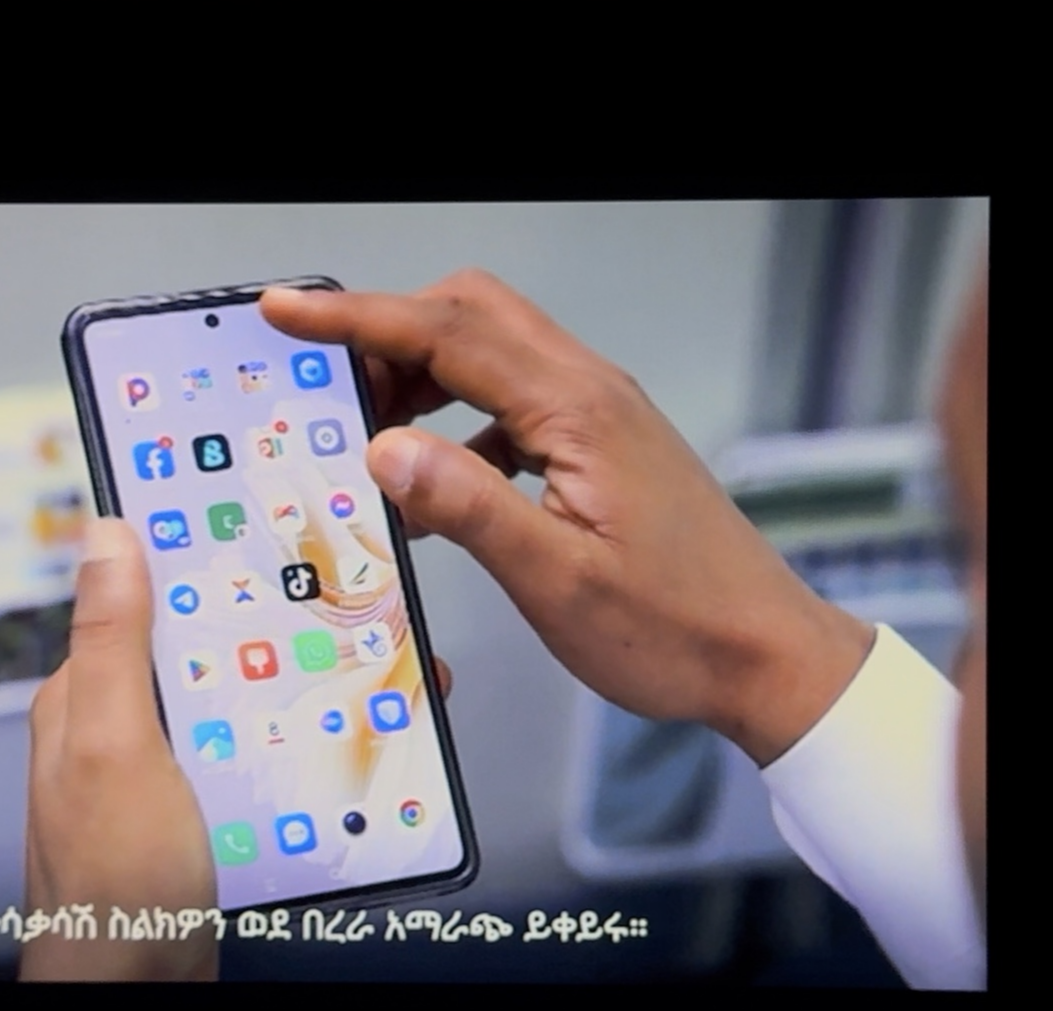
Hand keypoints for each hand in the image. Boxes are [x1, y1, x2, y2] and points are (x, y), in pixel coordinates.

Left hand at [21, 518, 453, 980]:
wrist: (135, 994)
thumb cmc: (112, 886)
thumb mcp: (116, 746)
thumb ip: (115, 643)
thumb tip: (108, 535)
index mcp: (87, 698)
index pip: (144, 599)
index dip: (199, 560)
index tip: (265, 528)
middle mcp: (121, 731)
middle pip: (205, 651)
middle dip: (273, 628)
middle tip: (347, 606)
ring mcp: (163, 777)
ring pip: (238, 708)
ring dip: (295, 692)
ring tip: (363, 676)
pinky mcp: (201, 819)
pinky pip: (255, 764)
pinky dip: (296, 752)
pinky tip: (336, 750)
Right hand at [261, 270, 872, 765]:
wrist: (766, 655)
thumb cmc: (676, 628)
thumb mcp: (557, 581)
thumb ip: (468, 507)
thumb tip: (384, 449)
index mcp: (577, 411)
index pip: (447, 332)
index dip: (357, 318)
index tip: (286, 314)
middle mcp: (590, 393)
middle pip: (468, 315)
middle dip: (386, 335)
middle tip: (327, 388)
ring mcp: (599, 416)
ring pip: (489, 354)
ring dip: (420, 377)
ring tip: (369, 439)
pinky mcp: (601, 447)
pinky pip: (511, 403)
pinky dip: (457, 424)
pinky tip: (435, 485)